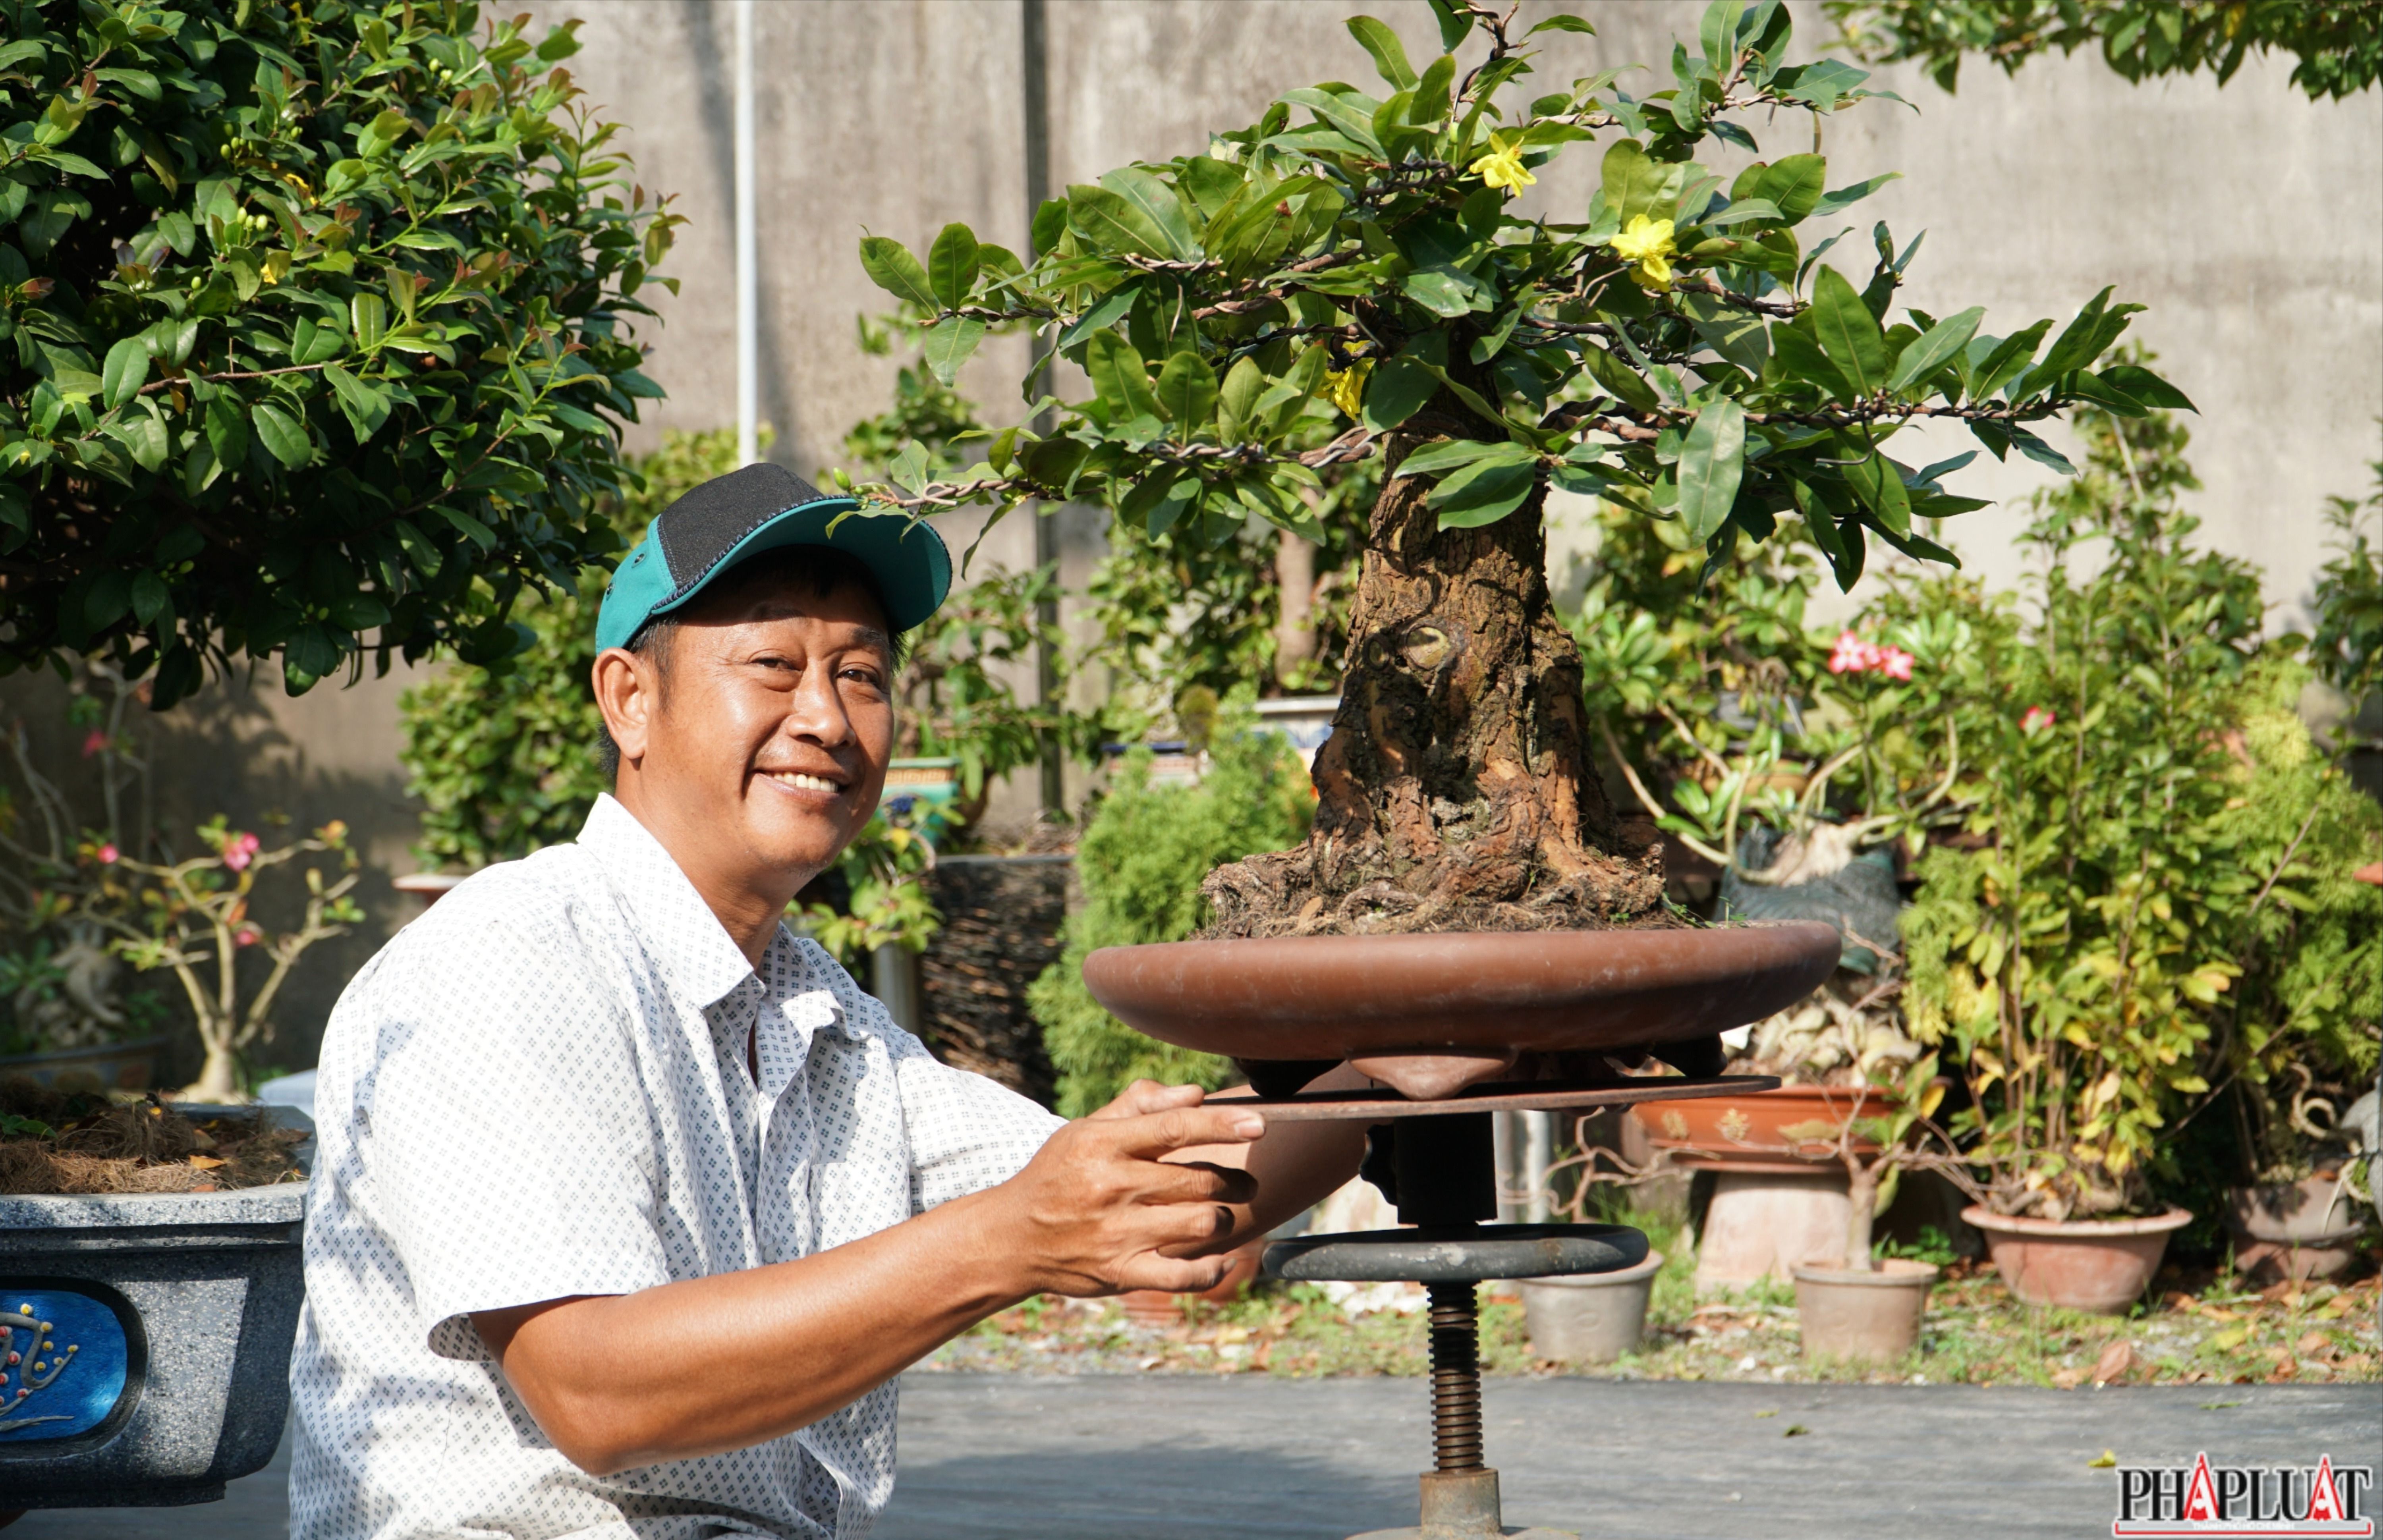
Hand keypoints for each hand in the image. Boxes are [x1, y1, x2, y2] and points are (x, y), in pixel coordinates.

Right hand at [985, 1080, 1262, 1296]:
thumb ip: (1142, 1104)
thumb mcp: (1088, 1129)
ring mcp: (1117, 1233)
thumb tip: (1197, 1093)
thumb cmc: (1059, 1174)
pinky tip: (1222, 1259)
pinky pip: (1183, 1276)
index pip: (1175, 1128)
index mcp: (1104, 1144)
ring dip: (1224, 1218)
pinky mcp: (1120, 1273)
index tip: (1259, 1124)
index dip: (1221, 1125)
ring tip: (1223, 1214)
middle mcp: (1112, 1186)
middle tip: (1246, 1182)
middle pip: (1198, 1180)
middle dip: (1235, 1180)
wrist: (1013, 1236)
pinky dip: (1212, 1270)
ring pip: (1200, 1223)